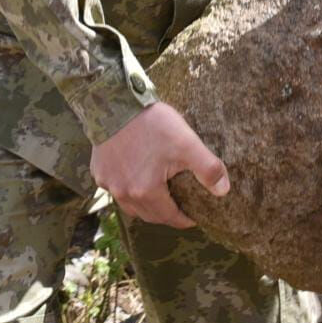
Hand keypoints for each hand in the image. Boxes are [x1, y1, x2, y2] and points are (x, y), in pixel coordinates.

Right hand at [89, 104, 228, 228]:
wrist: (114, 103)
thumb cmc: (151, 123)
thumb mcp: (186, 144)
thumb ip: (208, 169)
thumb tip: (223, 192)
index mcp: (146, 192)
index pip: (170, 218)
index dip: (184, 219)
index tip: (194, 215)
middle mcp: (124, 194)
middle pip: (149, 216)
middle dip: (166, 214)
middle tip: (179, 206)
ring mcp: (108, 183)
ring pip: (130, 205)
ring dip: (145, 205)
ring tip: (158, 195)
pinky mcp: (98, 171)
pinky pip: (115, 189)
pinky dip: (127, 188)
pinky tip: (135, 176)